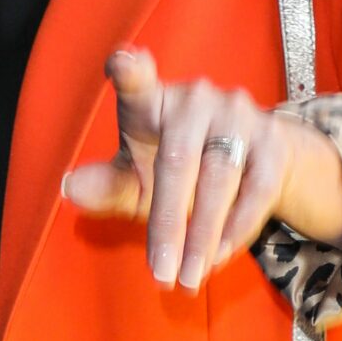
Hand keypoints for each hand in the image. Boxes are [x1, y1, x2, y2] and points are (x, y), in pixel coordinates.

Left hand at [62, 47, 341, 290]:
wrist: (254, 161)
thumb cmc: (176, 169)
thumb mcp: (137, 179)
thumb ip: (106, 186)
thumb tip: (68, 187)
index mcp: (151, 100)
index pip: (137, 81)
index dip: (130, 70)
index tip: (122, 62)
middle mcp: (195, 98)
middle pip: (179, 161)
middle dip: (169, 224)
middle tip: (160, 275)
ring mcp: (238, 114)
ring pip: (221, 179)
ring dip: (203, 236)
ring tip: (187, 279)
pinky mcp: (273, 139)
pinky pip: (257, 189)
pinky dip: (237, 229)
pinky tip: (218, 258)